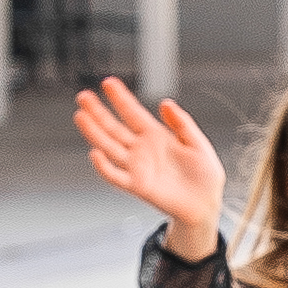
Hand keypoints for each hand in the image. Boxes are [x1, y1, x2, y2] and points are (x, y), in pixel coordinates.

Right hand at [74, 76, 225, 243]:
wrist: (206, 204)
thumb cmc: (204, 176)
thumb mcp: (198, 143)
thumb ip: (182, 124)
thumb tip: (166, 103)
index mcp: (156, 136)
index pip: (133, 112)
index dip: (120, 98)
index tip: (108, 83)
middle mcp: (142, 150)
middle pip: (114, 128)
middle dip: (98, 112)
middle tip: (83, 96)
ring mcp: (137, 167)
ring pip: (110, 147)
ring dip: (94, 132)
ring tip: (81, 116)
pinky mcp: (137, 186)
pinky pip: (116, 176)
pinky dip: (104, 166)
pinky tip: (96, 153)